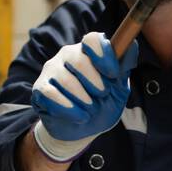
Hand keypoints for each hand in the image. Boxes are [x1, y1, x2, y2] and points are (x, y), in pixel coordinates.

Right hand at [30, 32, 138, 162]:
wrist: (83, 131)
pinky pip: (51, 94)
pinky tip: (79, 116)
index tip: (113, 74)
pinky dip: (68, 108)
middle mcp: (68, 55)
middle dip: (94, 81)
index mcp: (88, 52)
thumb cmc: (102, 105)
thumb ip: (124, 67)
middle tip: (102, 94)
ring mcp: (52, 70)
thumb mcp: (119, 89)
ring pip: (65, 79)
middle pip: (78, 59)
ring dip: (83, 99)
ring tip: (90, 110)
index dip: (103, 55)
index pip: (92, 39)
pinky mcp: (40, 88)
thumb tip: (131, 44)